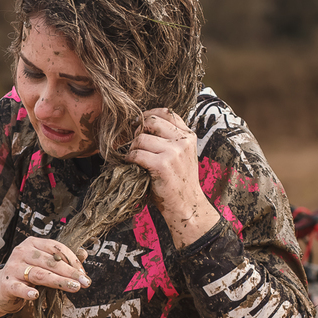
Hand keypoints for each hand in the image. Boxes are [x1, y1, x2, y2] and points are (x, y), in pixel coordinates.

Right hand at [0, 237, 90, 317]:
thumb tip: (84, 254)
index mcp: (32, 243)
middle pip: (49, 261)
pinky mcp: (7, 284)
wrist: (2, 288)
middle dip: (69, 272)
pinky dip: (27, 292)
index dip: (72, 260)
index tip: (83, 273)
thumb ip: (62, 260)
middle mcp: (21, 252)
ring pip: (38, 274)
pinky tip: (35, 295)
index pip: (55, 247)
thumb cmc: (27, 275)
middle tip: (84, 282)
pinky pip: (19, 288)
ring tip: (73, 288)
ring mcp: (13, 267)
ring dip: (58, 281)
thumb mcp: (44, 265)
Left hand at [126, 108, 219, 247]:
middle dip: (137, 131)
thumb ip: (169, 139)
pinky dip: (129, 159)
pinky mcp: (162, 165)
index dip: (148, 115)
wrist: (186, 204)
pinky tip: (132, 166)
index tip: (138, 124)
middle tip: (134, 144)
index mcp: (188, 136)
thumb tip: (142, 125)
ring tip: (133, 159)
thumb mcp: (180, 155)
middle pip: (151, 122)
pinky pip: (137, 154)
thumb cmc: (178, 181)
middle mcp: (183, 141)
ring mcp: (174, 152)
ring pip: (141, 138)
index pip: (167, 112)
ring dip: (132, 148)